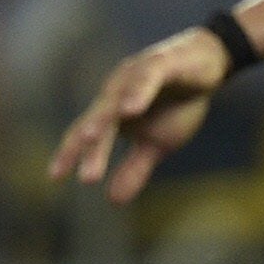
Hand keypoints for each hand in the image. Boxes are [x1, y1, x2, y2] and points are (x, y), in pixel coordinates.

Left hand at [50, 26, 230, 204]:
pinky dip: (137, 92)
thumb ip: (134, 168)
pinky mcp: (160, 62)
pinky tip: (130, 109)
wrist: (208, 64)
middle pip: (96, 121)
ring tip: (90, 139)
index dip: (70, 153)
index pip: (86, 134)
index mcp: (111, 112)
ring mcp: (135, 76)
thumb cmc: (176, 104)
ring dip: (102, 120)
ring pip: (115, 99)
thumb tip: (113, 201)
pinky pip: (146, 78)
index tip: (55, 177)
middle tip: (87, 178)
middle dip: (88, 149)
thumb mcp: (157, 143)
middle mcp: (116, 92)